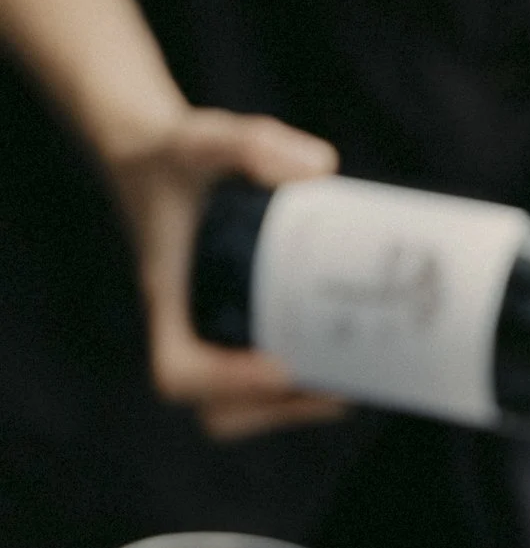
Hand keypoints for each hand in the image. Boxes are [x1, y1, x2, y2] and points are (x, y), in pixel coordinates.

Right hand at [109, 108, 345, 438]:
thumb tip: (322, 165)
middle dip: (276, 410)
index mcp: (168, 297)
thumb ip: (253, 141)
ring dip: (294, 410)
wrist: (160, 159)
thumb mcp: (207, 136)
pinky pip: (261, 392)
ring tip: (351, 385)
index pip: (179, 370)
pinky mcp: (237, 336)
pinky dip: (300, 393)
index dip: (225, 382)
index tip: (278, 364)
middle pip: (218, 410)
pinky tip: (348, 371)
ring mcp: (211, 339)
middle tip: (336, 388)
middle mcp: (187, 329)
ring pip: (242, 411)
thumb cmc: (179, 154)